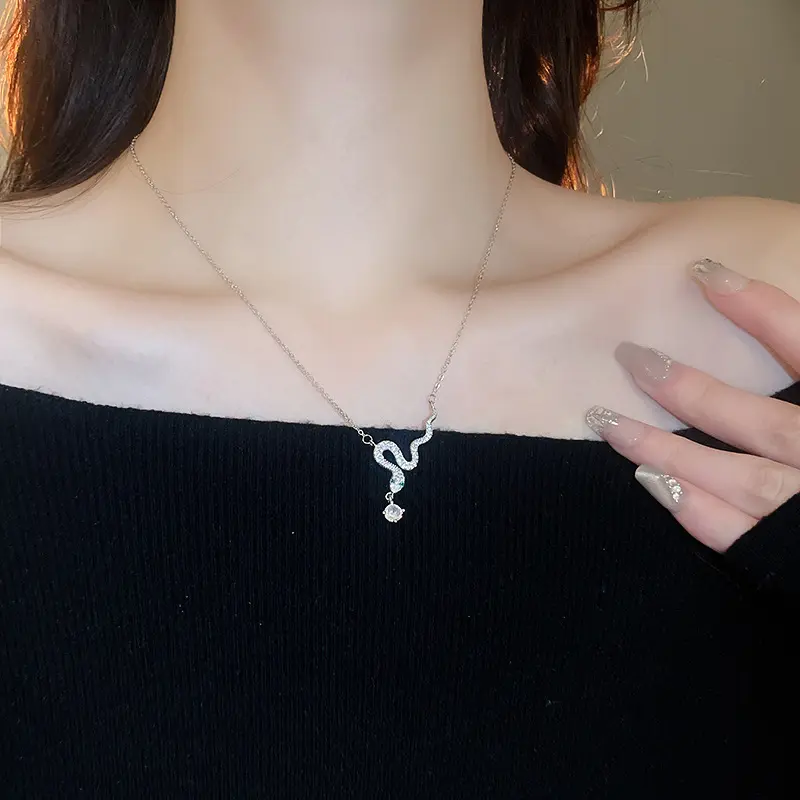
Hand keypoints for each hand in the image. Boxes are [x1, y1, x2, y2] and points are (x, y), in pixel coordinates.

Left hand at [585, 259, 799, 552]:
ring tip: (607, 420)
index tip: (704, 274)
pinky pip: (739, 537)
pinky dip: (693, 510)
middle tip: (631, 357)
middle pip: (755, 418)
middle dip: (689, 389)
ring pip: (733, 477)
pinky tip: (648, 482)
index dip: (758, 308)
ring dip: (665, 449)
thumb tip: (782, 343)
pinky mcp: (797, 560)